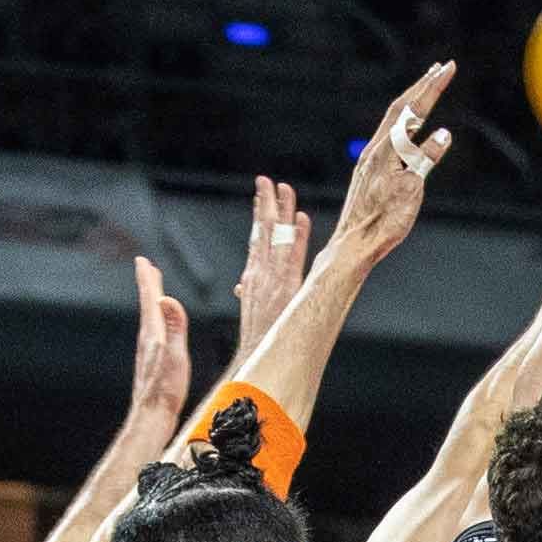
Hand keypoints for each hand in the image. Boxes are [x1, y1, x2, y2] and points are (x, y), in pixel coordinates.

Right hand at [227, 182, 304, 350]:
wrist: (255, 360)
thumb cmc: (256, 341)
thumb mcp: (248, 312)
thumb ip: (246, 294)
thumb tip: (240, 285)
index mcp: (251, 278)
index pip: (254, 240)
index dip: (257, 216)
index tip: (260, 196)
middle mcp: (259, 274)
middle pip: (261, 231)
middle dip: (264, 204)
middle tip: (267, 180)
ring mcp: (272, 279)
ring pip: (275, 238)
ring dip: (281, 211)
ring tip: (284, 187)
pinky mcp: (286, 288)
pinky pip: (293, 258)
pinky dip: (297, 238)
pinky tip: (302, 219)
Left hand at [324, 61, 460, 261]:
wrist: (355, 244)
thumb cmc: (383, 222)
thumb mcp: (411, 190)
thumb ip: (425, 158)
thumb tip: (443, 134)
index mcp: (385, 150)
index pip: (412, 110)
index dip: (432, 87)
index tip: (449, 68)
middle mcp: (375, 149)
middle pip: (401, 108)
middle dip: (423, 86)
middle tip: (443, 67)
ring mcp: (371, 159)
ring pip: (394, 121)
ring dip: (413, 102)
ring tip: (428, 86)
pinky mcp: (370, 170)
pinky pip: (390, 137)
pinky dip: (405, 122)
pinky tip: (410, 124)